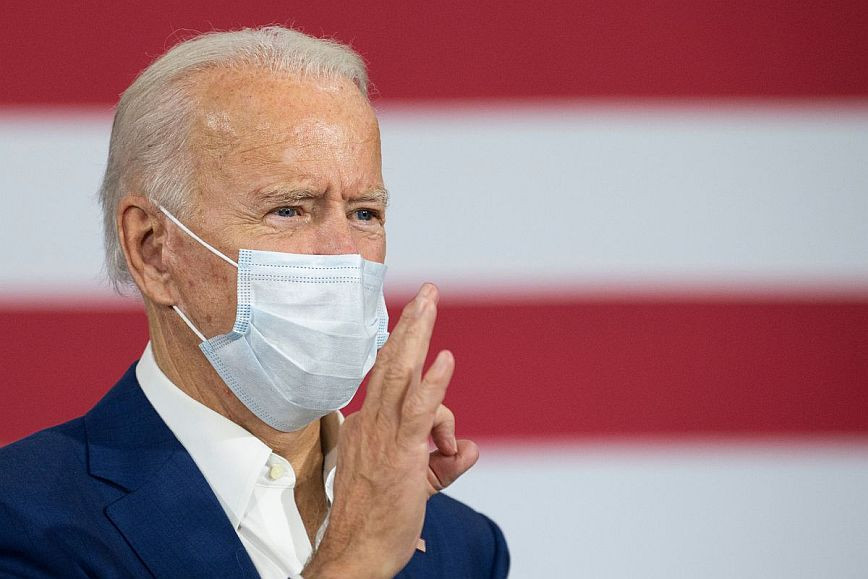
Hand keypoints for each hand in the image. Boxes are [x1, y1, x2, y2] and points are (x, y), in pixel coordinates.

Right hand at [303, 284, 478, 577]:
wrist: (354, 554)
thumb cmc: (377, 520)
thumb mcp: (417, 485)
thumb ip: (444, 462)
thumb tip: (470, 448)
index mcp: (367, 425)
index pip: (399, 389)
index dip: (422, 382)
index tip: (431, 401)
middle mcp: (371, 422)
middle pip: (392, 362)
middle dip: (411, 323)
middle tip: (426, 293)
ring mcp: (383, 434)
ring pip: (400, 373)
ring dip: (417, 333)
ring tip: (430, 301)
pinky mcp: (401, 452)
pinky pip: (418, 410)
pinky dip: (433, 383)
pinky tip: (446, 359)